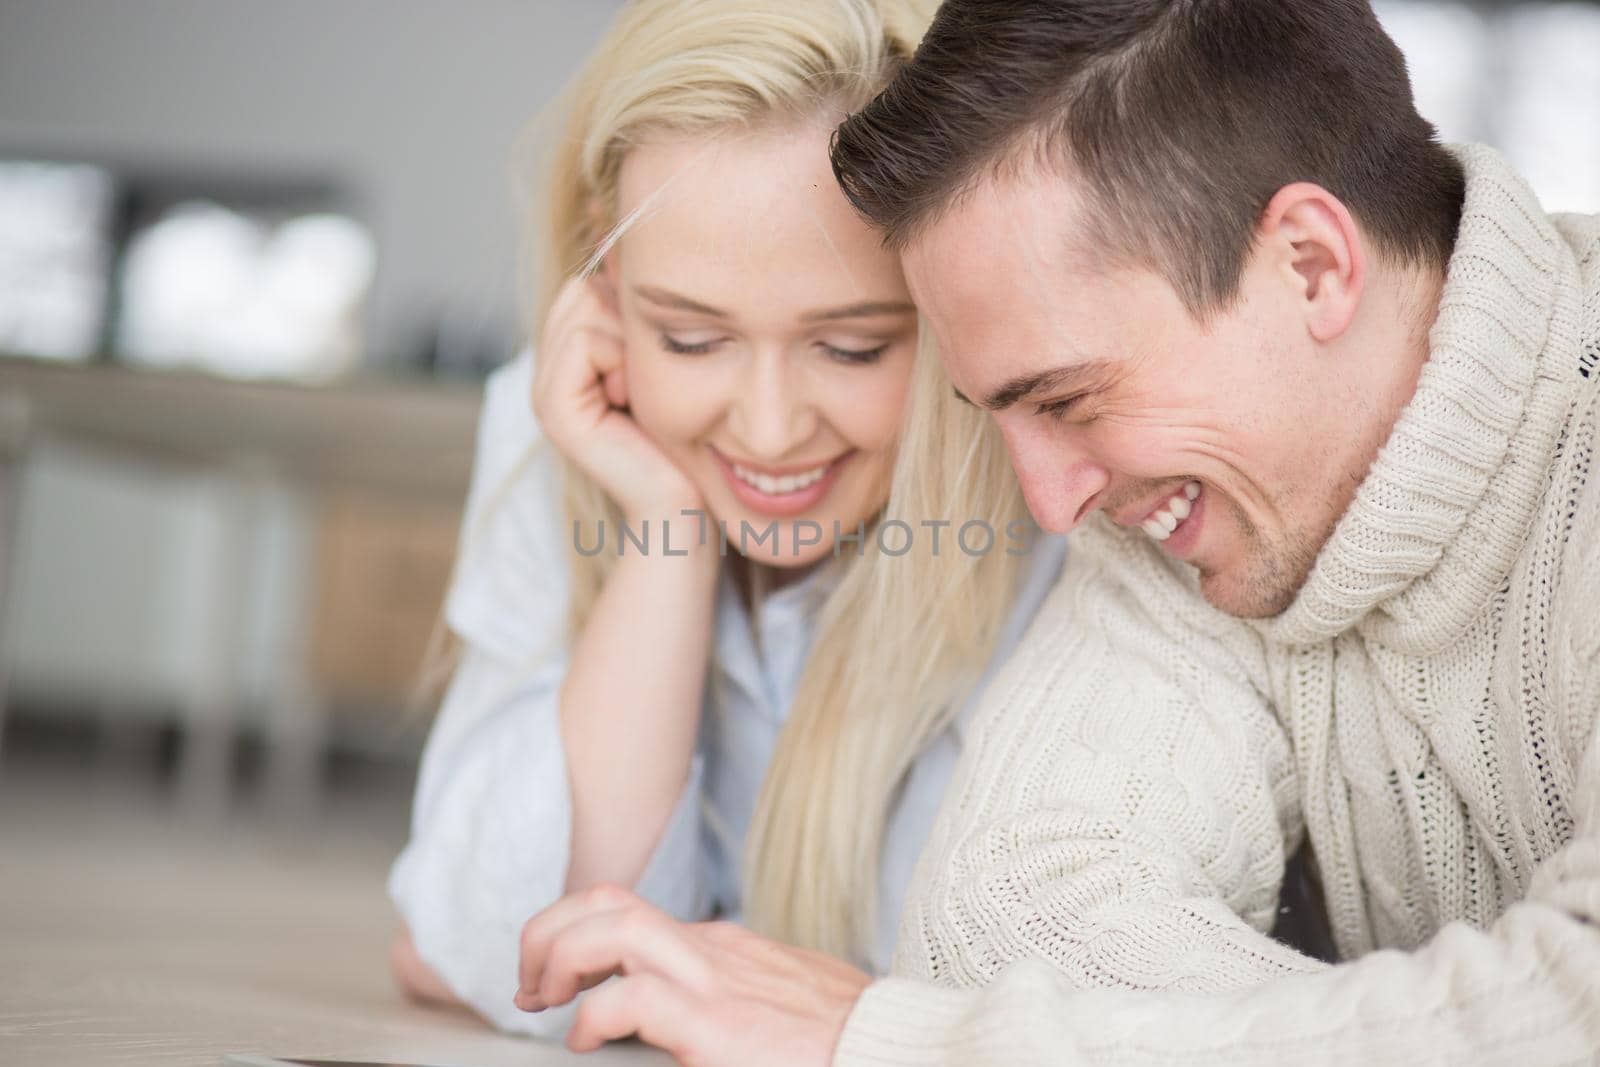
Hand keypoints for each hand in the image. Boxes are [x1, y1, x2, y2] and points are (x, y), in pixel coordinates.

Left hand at [515, 885, 870, 1065]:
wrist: (892, 1051)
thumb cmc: (841, 1040)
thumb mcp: (780, 1004)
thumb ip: (735, 999)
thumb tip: (695, 1030)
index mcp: (722, 948)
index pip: (629, 915)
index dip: (575, 938)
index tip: (554, 981)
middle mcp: (711, 949)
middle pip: (607, 900)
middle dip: (549, 930)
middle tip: (530, 982)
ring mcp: (714, 978)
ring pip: (611, 925)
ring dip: (558, 954)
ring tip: (543, 997)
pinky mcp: (718, 1021)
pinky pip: (630, 997)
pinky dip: (592, 1015)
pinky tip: (587, 1041)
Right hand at [533, 275, 701, 517]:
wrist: (683, 508)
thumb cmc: (687, 439)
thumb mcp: (664, 365)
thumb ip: (640, 317)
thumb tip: (630, 248)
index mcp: (570, 361)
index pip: (589, 283)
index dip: (630, 309)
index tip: (653, 364)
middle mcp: (548, 371)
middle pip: (584, 287)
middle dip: (627, 320)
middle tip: (647, 379)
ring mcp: (544, 389)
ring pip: (585, 304)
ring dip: (629, 341)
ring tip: (640, 394)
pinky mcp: (553, 407)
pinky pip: (587, 337)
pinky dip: (621, 359)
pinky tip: (632, 402)